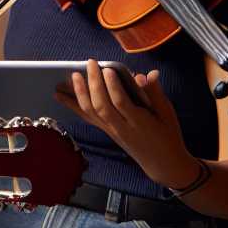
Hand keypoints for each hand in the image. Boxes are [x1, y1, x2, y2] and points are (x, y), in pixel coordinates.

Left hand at [56, 60, 192, 185]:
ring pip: (91, 112)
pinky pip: (87, 117)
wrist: (162, 163)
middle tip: (90, 63)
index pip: (122, 103)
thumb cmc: (168, 135)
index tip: (107, 69)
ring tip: (73, 75)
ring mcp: (111, 131)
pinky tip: (60, 95)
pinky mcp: (106, 131)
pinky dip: (72, 105)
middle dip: (94, 84)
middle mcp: (121, 128)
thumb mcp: (167, 114)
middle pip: (102, 106)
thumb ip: (155, 93)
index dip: (113, 86)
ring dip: (79, 93)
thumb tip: (147, 74)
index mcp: (140, 122)